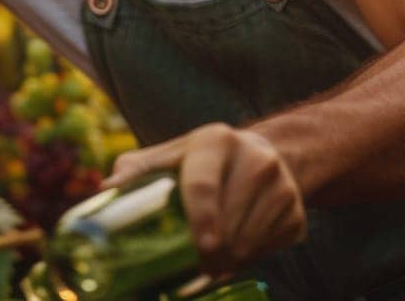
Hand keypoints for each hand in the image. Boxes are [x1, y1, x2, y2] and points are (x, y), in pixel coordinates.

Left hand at [104, 123, 307, 274]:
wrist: (265, 156)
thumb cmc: (203, 162)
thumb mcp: (172, 155)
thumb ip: (139, 169)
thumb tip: (106, 187)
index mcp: (216, 140)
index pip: (204, 184)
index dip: (200, 218)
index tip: (200, 247)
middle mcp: (257, 157)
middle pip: (229, 222)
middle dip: (209, 252)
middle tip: (195, 264)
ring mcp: (283, 185)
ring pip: (250, 241)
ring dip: (228, 259)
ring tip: (213, 257)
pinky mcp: (297, 212)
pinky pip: (269, 250)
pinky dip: (250, 259)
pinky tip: (239, 247)